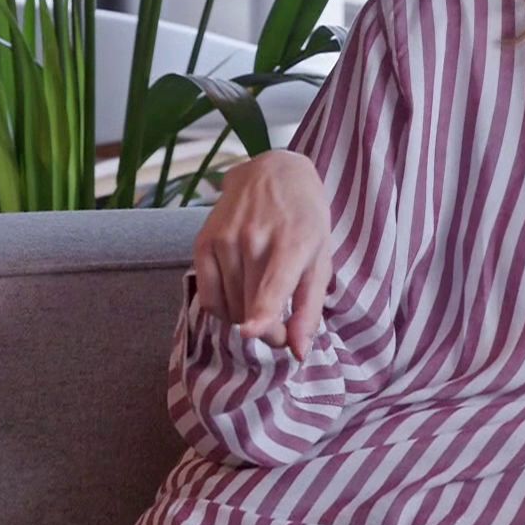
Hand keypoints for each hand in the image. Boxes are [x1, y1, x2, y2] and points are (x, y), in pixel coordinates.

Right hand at [191, 148, 331, 361]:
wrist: (273, 172)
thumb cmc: (305, 220)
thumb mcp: (321, 259)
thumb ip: (310, 308)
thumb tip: (299, 352)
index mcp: (294, 240)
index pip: (273, 282)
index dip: (262, 311)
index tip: (251, 332)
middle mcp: (255, 237)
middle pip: (251, 306)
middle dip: (268, 332)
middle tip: (282, 329)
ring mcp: (225, 238)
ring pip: (230, 307)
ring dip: (246, 320)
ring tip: (262, 306)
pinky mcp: (203, 241)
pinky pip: (208, 297)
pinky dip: (223, 310)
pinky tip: (239, 298)